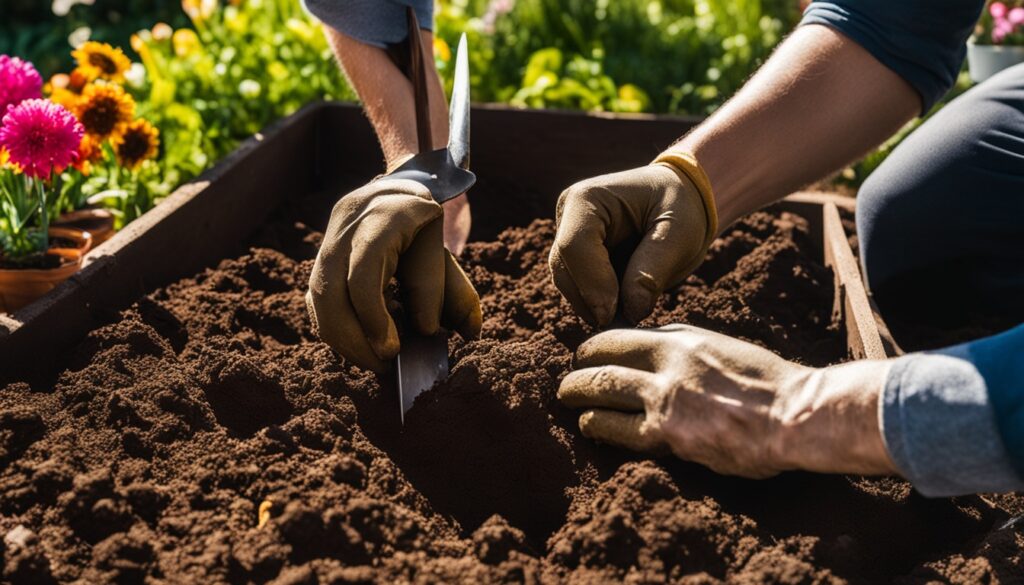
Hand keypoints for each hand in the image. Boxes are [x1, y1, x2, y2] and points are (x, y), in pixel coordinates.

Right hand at [306, 178, 481, 371]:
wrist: (395, 190)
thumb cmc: (424, 224)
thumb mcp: (445, 249)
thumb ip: (450, 290)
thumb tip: (432, 333)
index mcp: (382, 215)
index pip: (363, 272)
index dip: (373, 315)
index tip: (392, 350)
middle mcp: (346, 225)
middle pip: (329, 291)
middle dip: (354, 338)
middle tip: (384, 365)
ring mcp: (326, 240)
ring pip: (318, 300)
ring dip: (343, 340)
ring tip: (374, 361)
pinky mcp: (318, 259)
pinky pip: (316, 302)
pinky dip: (336, 330)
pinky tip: (360, 345)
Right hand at [549, 158, 714, 327]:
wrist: (678, 197)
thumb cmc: (680, 206)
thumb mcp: (679, 234)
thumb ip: (653, 270)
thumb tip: (632, 312)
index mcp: (588, 198)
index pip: (574, 246)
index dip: (591, 284)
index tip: (612, 315)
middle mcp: (568, 214)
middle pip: (563, 269)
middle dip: (591, 301)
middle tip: (626, 322)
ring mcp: (567, 234)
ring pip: (567, 283)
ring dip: (593, 306)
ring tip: (629, 316)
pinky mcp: (574, 255)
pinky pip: (577, 287)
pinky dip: (597, 303)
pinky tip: (623, 307)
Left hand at [558, 324, 896, 477]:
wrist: (797, 415)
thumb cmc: (770, 386)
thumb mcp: (724, 350)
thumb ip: (689, 349)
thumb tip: (661, 350)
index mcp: (684, 338)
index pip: (623, 333)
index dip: (599, 344)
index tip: (590, 354)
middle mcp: (668, 360)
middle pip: (602, 355)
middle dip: (579, 366)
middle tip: (569, 378)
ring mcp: (664, 396)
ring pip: (598, 387)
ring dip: (576, 394)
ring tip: (567, 399)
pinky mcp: (666, 434)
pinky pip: (613, 427)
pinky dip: (594, 425)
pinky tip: (588, 426)